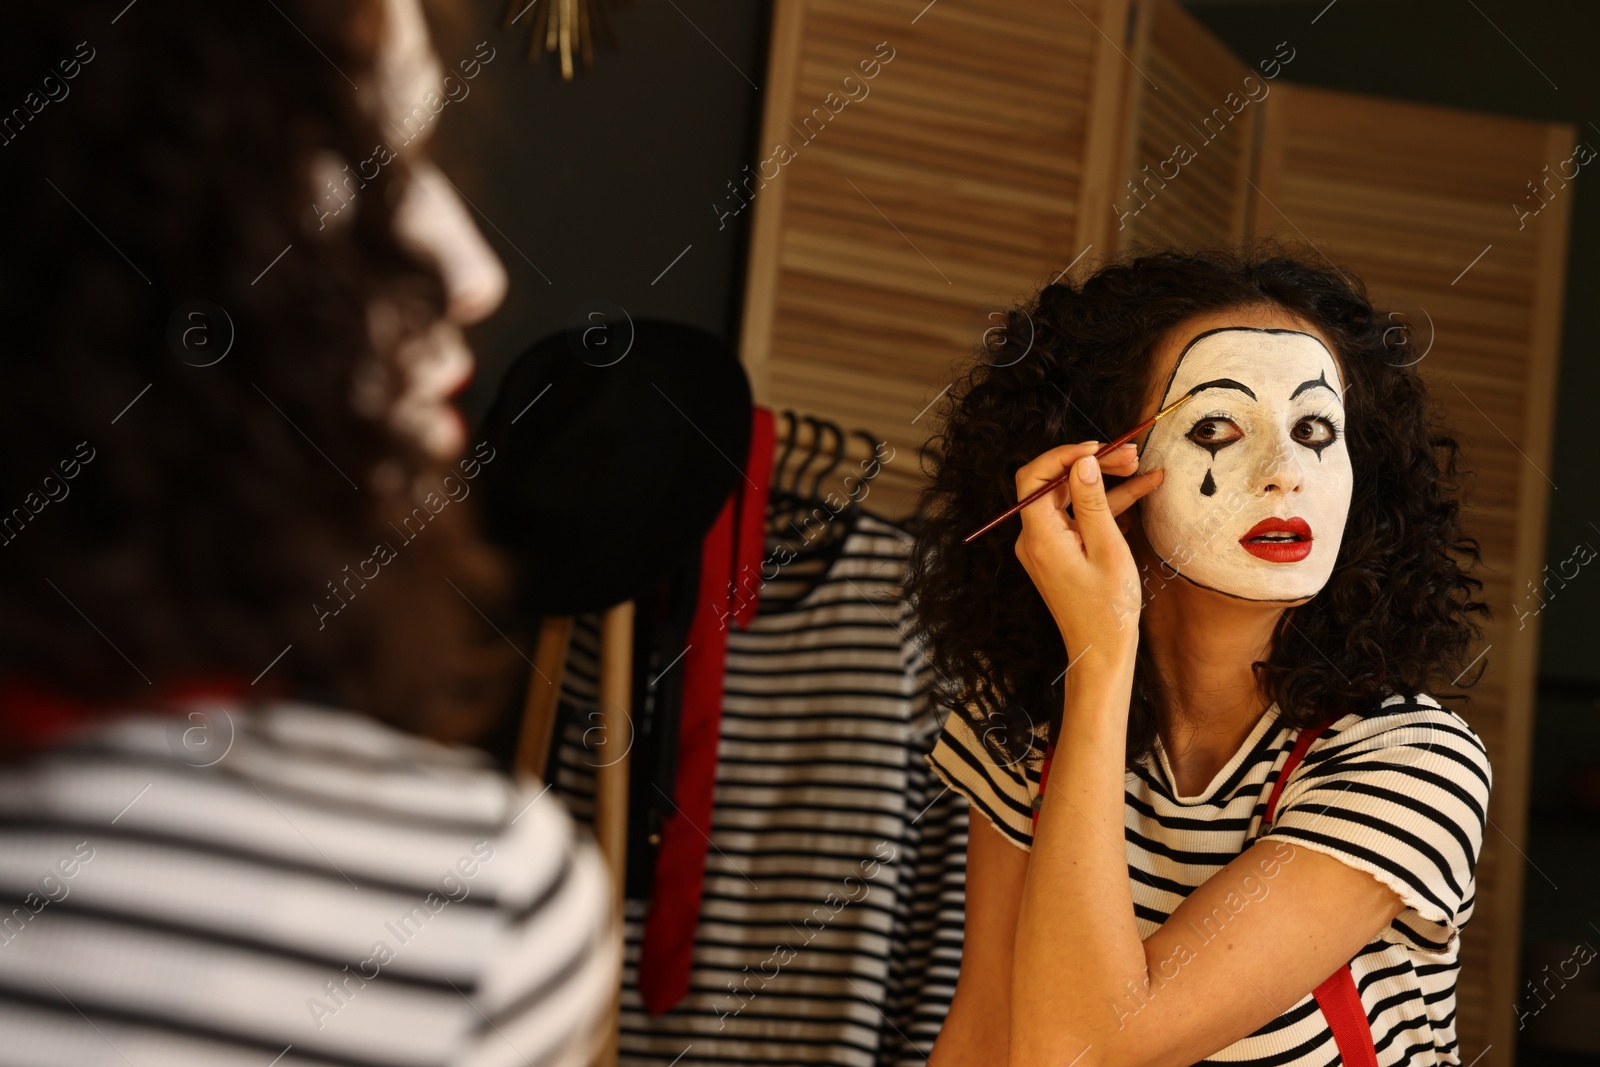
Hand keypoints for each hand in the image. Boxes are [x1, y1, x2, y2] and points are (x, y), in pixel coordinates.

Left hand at [1012, 442, 1163, 655]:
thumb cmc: (1107, 609)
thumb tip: (1082, 462)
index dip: (1063, 456)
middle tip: (1130, 454)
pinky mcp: (1062, 551)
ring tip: (1140, 465)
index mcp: (1039, 536)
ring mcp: (1048, 544)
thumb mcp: (1108, 549)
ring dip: (1104, 481)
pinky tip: (1141, 489)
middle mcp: (1035, 537)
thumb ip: (1093, 502)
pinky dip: (1107, 505)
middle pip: (1055, 484)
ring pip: (1071, 498)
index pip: (1034, 478)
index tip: (1098, 448)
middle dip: (1092, 464)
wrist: (1102, 651)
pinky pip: (1080, 518)